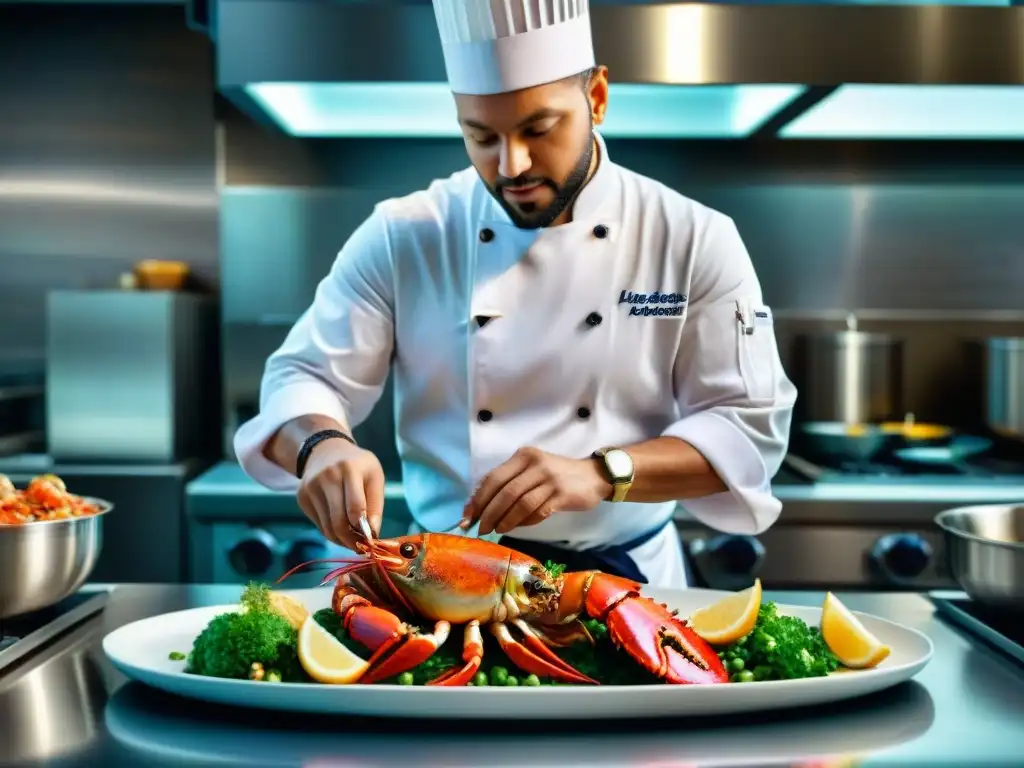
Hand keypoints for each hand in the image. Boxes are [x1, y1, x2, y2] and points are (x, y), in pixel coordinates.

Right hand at [296, 439, 384, 549]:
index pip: (355, 507)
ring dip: (342, 540)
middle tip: (362, 547)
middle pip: (339, 522)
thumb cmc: (357, 466)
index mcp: (349, 469)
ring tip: (354, 540)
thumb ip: (376, 504)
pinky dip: (331, 532)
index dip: (364, 529)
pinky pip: (319, 525)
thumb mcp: (374, 476)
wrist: (326, 451)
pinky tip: (341, 528)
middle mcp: (327, 477)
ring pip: (327, 528)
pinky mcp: (302, 497)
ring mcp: (311, 487)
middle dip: (352, 541)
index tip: (372, 539)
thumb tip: (373, 533)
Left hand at [463, 447, 612, 535]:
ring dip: (505, 520)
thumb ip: (509, 484)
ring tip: (496, 531)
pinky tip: (516, 527)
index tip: (467, 516)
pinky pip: (537, 511)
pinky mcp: (561, 494)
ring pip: (519, 503)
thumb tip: (479, 508)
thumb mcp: (532, 471)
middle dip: (488, 512)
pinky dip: (524, 522)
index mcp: (523, 456)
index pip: (493, 477)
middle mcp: (535, 464)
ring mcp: (549, 479)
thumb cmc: (557, 476)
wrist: (593, 476)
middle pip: (504, 491)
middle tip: (480, 528)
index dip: (478, 498)